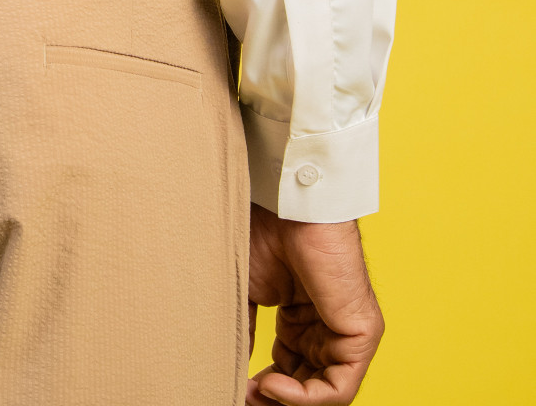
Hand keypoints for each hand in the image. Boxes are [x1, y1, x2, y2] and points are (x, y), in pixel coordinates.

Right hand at [247, 205, 383, 403]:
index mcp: (302, 320)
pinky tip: (273, 385)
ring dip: (289, 401)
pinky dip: (307, 398)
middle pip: (308, 385)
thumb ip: (247, 334)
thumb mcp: (249, 295)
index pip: (290, 371)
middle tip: (245, 397)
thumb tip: (233, 369)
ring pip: (325, 392)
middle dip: (275, 398)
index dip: (266, 388)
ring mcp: (346, 333)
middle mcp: (326, 329)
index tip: (238, 388)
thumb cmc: (266, 236)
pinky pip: (340, 387)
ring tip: (258, 390)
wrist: (287, 208)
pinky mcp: (362, 334)